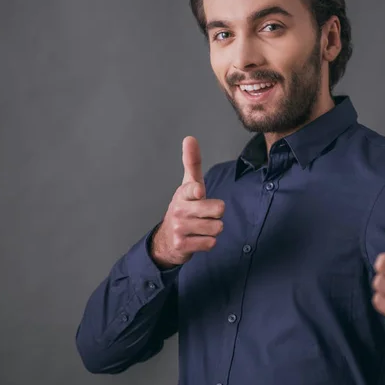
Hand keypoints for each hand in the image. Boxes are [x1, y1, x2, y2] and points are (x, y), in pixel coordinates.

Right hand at [150, 136, 224, 268]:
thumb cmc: (185, 207)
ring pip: (216, 228)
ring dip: (213, 229)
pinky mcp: (183, 245)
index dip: (198, 192)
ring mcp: (179, 228)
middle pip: (218, 210)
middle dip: (217, 214)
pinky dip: (208, 242)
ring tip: (202, 226)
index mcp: (183, 193)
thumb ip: (192, 163)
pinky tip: (198, 238)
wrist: (167, 238)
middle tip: (206, 214)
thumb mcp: (189, 185)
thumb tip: (190, 138)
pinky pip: (210, 243)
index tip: (199, 192)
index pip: (193, 189)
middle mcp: (179, 210)